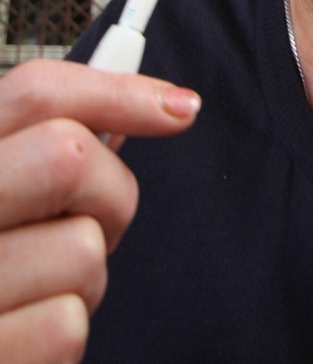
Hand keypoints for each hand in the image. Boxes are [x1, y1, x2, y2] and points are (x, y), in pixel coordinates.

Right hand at [0, 59, 200, 363]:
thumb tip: (154, 107)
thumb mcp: (1, 187)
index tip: (180, 108)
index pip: (37, 92)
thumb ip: (48, 144)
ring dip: (81, 278)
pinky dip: (59, 334)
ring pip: (83, 250)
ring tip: (32, 290)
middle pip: (70, 156)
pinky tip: (18, 335)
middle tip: (94, 223)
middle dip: (109, 193)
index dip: (120, 91)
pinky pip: (66, 324)